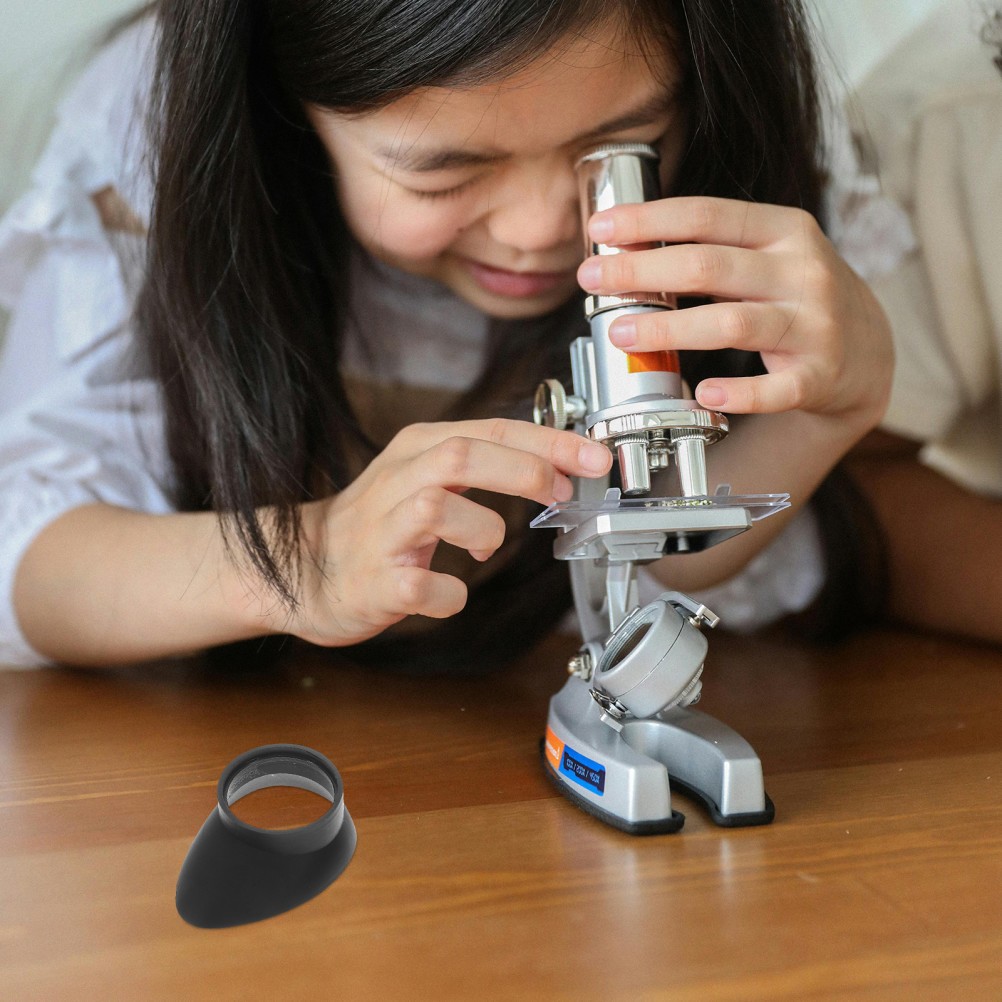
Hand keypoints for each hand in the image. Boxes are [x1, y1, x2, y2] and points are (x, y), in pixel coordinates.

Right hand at [269, 419, 611, 646]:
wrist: (307, 569)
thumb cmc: (379, 524)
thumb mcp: (426, 476)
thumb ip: (484, 465)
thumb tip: (558, 469)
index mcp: (417, 448)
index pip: (492, 429)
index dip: (551, 442)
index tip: (595, 458)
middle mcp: (397, 480)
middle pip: (463, 455)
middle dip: (525, 470)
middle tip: (562, 493)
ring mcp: (382, 530)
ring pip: (438, 507)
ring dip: (483, 530)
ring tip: (483, 547)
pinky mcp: (376, 580)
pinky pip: (424, 586)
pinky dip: (451, 593)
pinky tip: (449, 592)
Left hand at [577, 196, 892, 425]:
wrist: (868, 350)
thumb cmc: (796, 296)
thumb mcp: (765, 256)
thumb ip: (710, 249)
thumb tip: (625, 248)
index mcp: (784, 230)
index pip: (706, 215)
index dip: (648, 221)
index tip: (599, 231)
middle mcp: (802, 271)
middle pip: (708, 266)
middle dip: (641, 272)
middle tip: (592, 282)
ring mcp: (814, 324)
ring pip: (732, 323)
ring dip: (669, 327)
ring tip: (620, 333)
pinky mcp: (819, 374)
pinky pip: (775, 389)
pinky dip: (739, 394)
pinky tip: (703, 393)